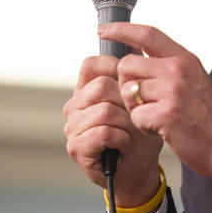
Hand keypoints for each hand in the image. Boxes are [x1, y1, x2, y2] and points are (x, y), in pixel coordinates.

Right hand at [63, 54, 163, 207]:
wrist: (139, 170)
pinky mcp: (76, 147)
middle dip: (127, 102)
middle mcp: (74, 105)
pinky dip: (121, 139)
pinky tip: (124, 145)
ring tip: (129, 133)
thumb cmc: (139, 134)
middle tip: (135, 118)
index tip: (131, 85)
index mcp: (85, 89)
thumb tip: (132, 41)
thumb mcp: (139, 99)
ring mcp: (72, 127)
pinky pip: (104, 132)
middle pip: (102, 86)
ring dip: (127, 124)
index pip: (91, 64)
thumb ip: (132, 74)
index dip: (115, 69)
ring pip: (105, 110)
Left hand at [100, 22, 211, 187]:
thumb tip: (136, 58)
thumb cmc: (208, 117)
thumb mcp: (193, 79)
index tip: (104, 30)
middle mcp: (178, 70)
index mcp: (184, 59)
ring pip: (127, 91)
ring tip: (155, 115)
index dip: (121, 30)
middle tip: (142, 100)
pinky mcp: (166, 114)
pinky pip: (135, 115)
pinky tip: (160, 128)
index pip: (147, 34)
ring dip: (134, 107)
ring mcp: (172, 91)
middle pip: (127, 65)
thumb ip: (168, 67)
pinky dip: (142, 126)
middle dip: (126, 84)